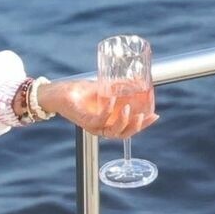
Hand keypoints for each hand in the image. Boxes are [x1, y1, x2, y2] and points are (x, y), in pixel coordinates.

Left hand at [44, 79, 158, 138]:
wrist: (59, 92)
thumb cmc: (79, 92)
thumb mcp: (103, 88)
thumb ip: (118, 86)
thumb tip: (137, 78)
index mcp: (109, 122)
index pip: (129, 128)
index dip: (143, 125)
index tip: (155, 115)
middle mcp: (101, 127)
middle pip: (124, 135)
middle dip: (137, 127)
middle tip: (145, 115)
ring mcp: (92, 126)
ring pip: (112, 132)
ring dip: (123, 122)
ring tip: (129, 109)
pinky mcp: (83, 121)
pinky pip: (98, 121)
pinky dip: (107, 111)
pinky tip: (112, 101)